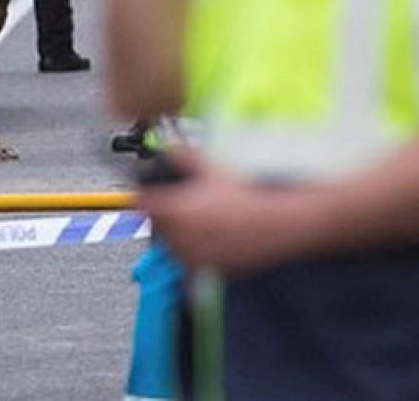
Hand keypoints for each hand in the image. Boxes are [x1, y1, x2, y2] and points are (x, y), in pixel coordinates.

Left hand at [135, 149, 317, 272]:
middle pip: (156, 225)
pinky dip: (192, 252)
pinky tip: (209, 239)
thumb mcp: (212, 169)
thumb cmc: (246, 197)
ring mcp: (191, 256)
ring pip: (170, 245)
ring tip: (199, 222)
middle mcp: (179, 236)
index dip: (146, 196)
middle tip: (180, 204)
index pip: (143, 204)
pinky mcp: (206, 270)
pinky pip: (188, 263)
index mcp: (176, 211)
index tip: (152, 193)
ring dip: (176, 234)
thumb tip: (169, 147)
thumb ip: (185, 156)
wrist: (275, 224)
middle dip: (164, 214)